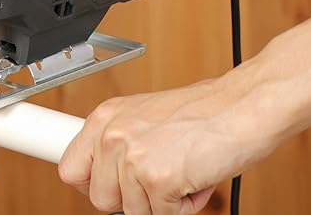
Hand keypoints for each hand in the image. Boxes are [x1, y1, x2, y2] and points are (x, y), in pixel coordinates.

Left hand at [58, 76, 280, 213]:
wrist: (240, 106)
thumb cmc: (200, 112)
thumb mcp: (145, 118)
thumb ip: (120, 145)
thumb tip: (106, 180)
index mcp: (105, 118)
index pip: (69, 167)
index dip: (90, 184)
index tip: (106, 185)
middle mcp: (112, 135)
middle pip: (100, 199)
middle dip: (131, 198)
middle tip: (158, 176)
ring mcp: (132, 157)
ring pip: (131, 212)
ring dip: (160, 202)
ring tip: (181, 169)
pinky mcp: (157, 179)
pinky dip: (183, 206)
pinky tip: (194, 177)